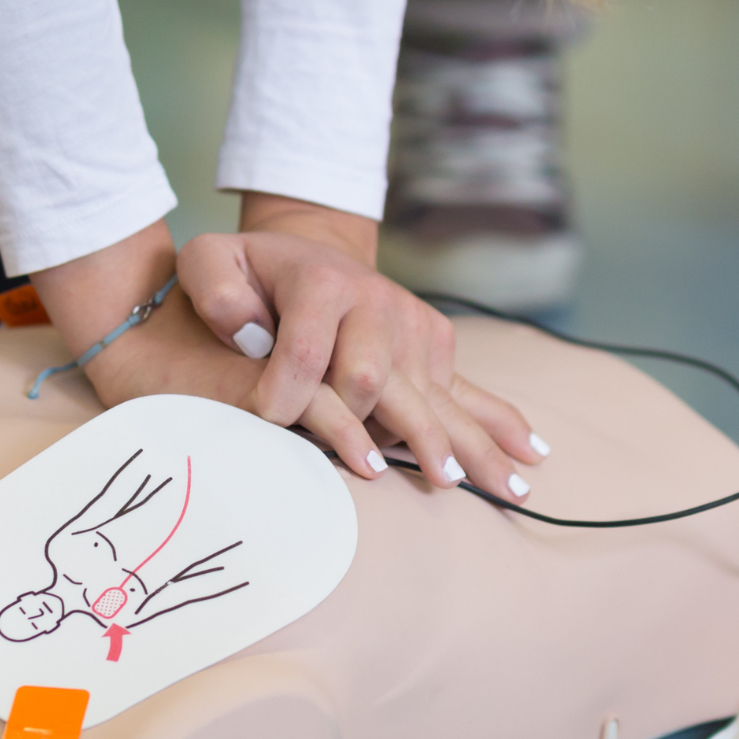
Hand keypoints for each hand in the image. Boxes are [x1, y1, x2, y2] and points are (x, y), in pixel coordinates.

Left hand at [174, 193, 547, 496]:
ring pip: (429, 395)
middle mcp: (376, 301)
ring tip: (495, 485)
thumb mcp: (210, 261)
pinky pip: (464, 391)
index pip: (307, 350)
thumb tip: (248, 331)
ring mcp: (412, 325)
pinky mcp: (434, 343)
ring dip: (457, 442)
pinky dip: (496, 424)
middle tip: (368, 472)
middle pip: (373, 378)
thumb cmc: (247, 273)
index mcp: (322, 281)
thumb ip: (213, 288)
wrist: (304, 252)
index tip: (267, 420)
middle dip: (365, 428)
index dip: (285, 391)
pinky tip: (528, 455)